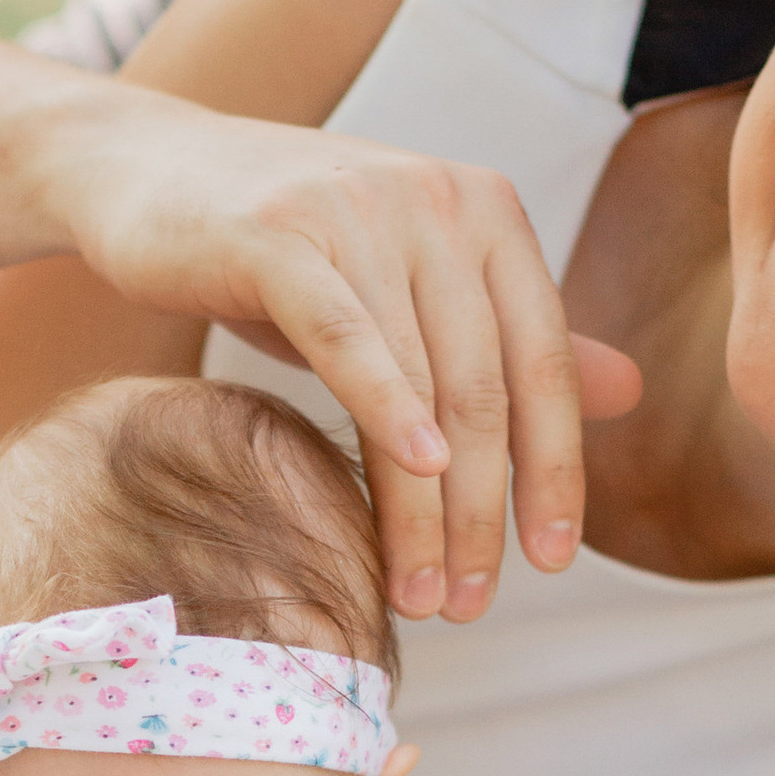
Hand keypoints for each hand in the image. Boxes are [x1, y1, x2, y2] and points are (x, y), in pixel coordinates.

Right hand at [52, 107, 639, 621]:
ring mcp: (360, 209)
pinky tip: (413, 475)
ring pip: (421, 383)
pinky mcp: (279, 233)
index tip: (553, 561)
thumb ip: (509, 340)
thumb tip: (631, 391)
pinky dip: (387, 407)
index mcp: (486, 212)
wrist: (144, 169)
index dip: (557, 468)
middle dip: (485, 512)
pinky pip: (348, 337)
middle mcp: (437, 200)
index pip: (545, 361)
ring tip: (420, 592)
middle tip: (470, 606)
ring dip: (426, 505)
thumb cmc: (283, 245)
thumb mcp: (406, 289)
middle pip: (487, 385)